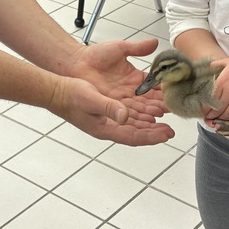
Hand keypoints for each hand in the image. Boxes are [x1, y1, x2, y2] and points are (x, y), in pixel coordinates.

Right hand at [51, 74, 173, 146]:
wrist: (57, 91)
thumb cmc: (70, 96)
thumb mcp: (90, 100)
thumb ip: (108, 108)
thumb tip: (124, 116)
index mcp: (104, 128)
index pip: (133, 136)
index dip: (152, 137)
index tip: (167, 134)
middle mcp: (108, 126)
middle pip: (137, 133)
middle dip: (155, 132)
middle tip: (171, 130)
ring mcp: (107, 120)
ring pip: (134, 125)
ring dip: (150, 124)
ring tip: (165, 121)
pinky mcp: (107, 111)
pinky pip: (128, 116)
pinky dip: (141, 115)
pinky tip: (149, 111)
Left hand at [70, 38, 168, 120]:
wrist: (75, 63)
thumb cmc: (95, 55)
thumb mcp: (120, 48)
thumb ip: (138, 48)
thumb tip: (155, 42)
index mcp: (136, 78)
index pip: (155, 86)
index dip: (164, 90)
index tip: (174, 92)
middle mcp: (131, 92)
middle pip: (151, 101)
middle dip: (162, 105)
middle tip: (172, 108)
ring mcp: (122, 100)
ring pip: (141, 110)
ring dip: (152, 114)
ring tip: (162, 116)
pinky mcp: (112, 106)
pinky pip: (127, 115)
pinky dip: (139, 119)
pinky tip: (148, 122)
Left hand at [203, 53, 228, 124]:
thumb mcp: (228, 61)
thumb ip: (215, 66)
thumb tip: (205, 69)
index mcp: (222, 81)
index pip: (209, 99)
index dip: (204, 108)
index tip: (202, 111)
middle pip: (217, 110)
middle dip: (210, 116)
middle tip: (207, 118)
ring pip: (227, 115)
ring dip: (220, 119)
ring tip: (216, 120)